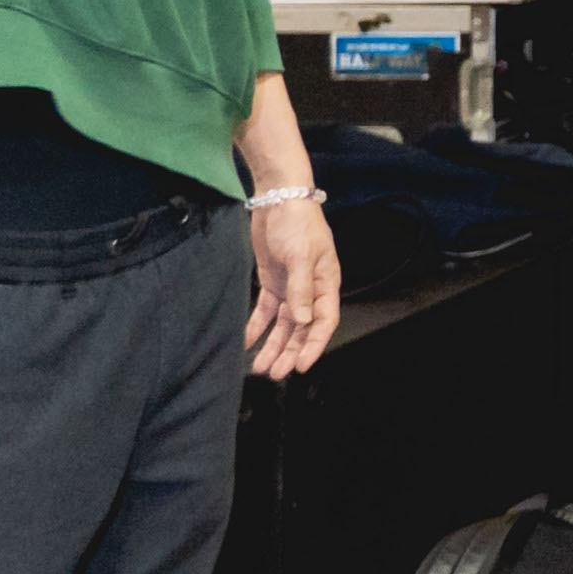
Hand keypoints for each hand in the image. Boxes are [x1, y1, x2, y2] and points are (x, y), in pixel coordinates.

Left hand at [243, 197, 340, 378]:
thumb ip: (300, 290)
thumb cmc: (298, 223)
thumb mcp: (300, 255)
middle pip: (301, 328)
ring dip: (273, 345)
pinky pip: (264, 312)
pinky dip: (256, 327)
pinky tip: (246, 343)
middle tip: (275, 373)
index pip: (323, 321)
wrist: (278, 200)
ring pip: (283, 324)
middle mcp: (310, 289)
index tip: (301, 366)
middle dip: (290, 351)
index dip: (314, 345)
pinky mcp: (271, 282)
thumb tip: (303, 320)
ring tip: (260, 367)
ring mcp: (290, 287)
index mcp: (326, 283)